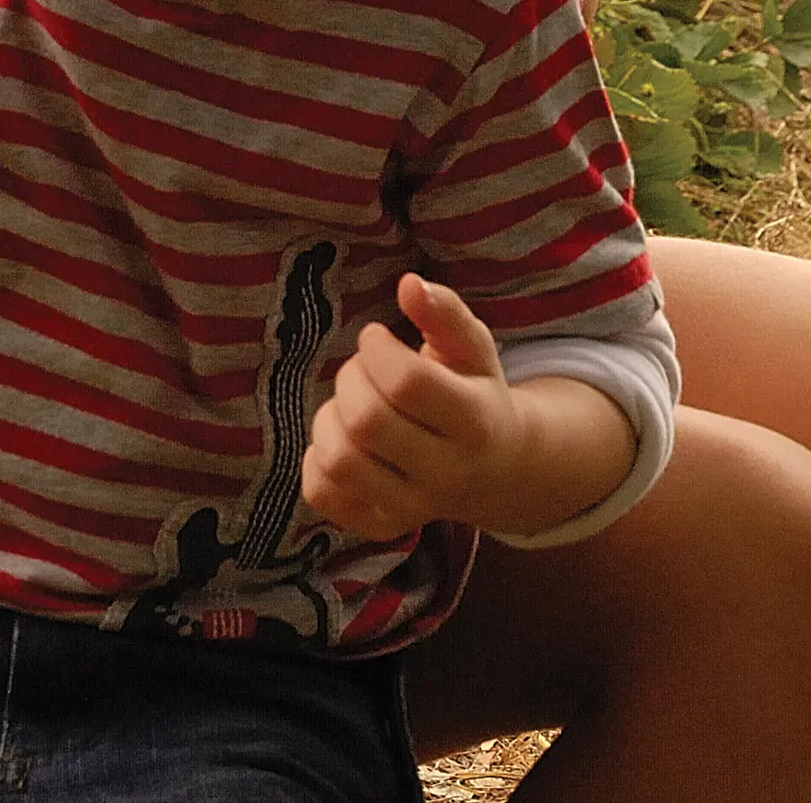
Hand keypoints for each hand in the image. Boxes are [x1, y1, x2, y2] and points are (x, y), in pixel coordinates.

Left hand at [301, 273, 517, 539]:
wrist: (494, 468)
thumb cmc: (475, 392)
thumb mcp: (472, 347)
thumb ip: (444, 312)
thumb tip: (408, 284)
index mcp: (475, 421)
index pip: (407, 383)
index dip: (377, 350)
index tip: (376, 338)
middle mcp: (446, 474)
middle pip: (367, 421)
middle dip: (351, 379)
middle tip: (364, 369)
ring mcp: (411, 509)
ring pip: (339, 460)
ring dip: (330, 417)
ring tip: (351, 403)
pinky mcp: (380, 526)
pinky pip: (321, 493)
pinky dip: (317, 457)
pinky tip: (344, 438)